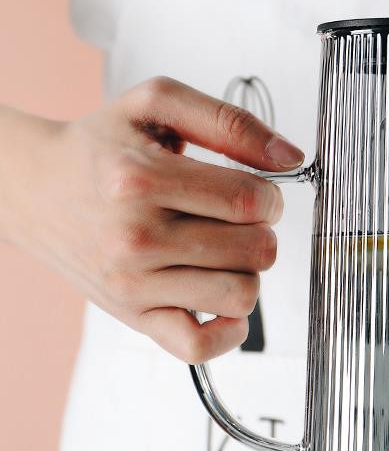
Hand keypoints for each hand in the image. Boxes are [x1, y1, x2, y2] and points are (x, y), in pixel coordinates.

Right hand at [1, 77, 303, 360]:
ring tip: (221, 252)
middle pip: (256, 251)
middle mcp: (135, 237)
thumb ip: (229, 123)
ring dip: (247, 272)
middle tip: (236, 222)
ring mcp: (134, 284)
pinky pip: (201, 346)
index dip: (272, 198)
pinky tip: (221, 299)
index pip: (250, 201)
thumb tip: (291, 157)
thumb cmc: (102, 148)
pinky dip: (228, 331)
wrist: (35, 189)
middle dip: (261, 233)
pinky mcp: (135, 317)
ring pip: (241, 294)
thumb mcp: (157, 105)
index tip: (259, 195)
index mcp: (141, 178)